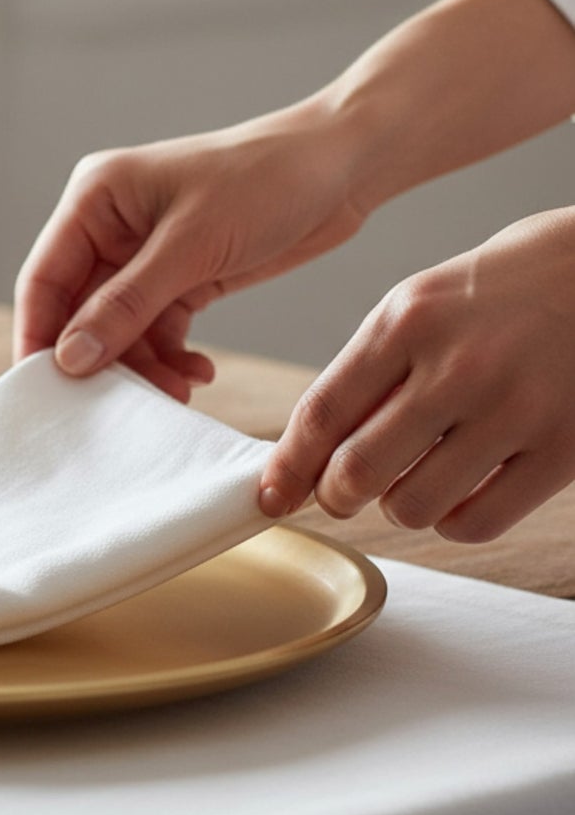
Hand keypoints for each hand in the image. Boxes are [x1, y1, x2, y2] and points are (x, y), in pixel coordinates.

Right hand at [14, 102, 368, 399]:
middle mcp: (110, 226)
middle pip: (78, 310)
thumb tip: (70, 358)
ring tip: (176, 391)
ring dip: (142, 365)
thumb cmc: (268, 179)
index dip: (40, 337)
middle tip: (116, 406)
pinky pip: (156, 329)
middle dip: (100, 359)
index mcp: (95, 199)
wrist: (344, 167)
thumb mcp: (192, 246)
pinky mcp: (181, 276)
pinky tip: (197, 373)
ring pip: (119, 328)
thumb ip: (126, 305)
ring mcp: (144, 254)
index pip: (44, 278)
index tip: (44, 391)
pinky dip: (171, 356)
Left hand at [262, 208, 574, 540]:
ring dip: (397, 508)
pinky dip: (452, 521)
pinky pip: (477, 522)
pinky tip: (459, 493)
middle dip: (336, 497)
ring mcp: (515, 408)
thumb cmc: (497, 293)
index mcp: (408, 322)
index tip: (270, 497)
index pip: (323, 413)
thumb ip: (366, 373)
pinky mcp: (565, 447)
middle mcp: (458, 366)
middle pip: (358, 470)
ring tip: (412, 481)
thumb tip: (311, 453)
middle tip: (341, 496)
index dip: (288, 467)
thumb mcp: (419, 305)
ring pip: (413, 505)